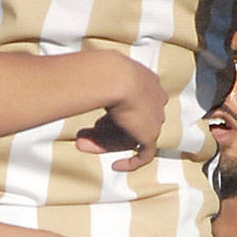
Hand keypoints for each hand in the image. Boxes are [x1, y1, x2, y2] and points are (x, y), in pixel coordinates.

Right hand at [75, 55, 166, 171]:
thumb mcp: (103, 74)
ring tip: (84, 143)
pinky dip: (132, 162)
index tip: (98, 121)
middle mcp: (155, 99)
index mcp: (148, 81)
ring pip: (130, 135)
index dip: (112, 115)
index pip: (132, 104)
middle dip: (105, 129)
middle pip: (130, 121)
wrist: (117, 77)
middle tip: (84, 134)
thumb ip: (96, 81)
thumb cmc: (106, 70)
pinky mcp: (151, 134)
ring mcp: (155, 117)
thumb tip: (80, 82)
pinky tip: (116, 166)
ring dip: (106, 141)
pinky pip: (145, 154)